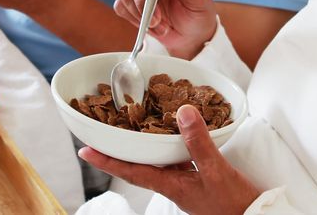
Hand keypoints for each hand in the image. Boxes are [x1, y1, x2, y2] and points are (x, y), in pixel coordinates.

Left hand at [79, 105, 260, 214]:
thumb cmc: (232, 204)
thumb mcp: (216, 170)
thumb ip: (199, 142)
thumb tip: (182, 112)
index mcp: (169, 185)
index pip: (131, 171)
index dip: (107, 161)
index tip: (84, 151)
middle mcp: (171, 184)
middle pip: (138, 165)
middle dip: (119, 150)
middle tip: (102, 132)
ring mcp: (183, 183)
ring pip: (156, 162)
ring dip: (142, 146)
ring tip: (130, 127)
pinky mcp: (196, 179)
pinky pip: (175, 159)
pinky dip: (168, 145)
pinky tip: (174, 133)